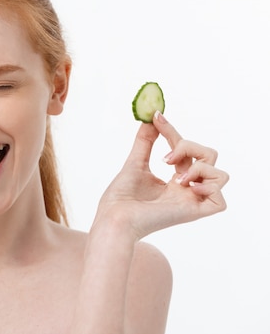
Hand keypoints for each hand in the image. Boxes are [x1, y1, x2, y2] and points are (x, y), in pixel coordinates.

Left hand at [95, 111, 228, 239]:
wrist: (113, 217)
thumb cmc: (119, 198)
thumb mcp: (134, 163)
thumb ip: (145, 142)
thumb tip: (151, 119)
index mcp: (174, 180)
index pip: (186, 150)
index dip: (173, 132)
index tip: (157, 118)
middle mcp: (186, 190)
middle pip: (209, 157)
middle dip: (189, 146)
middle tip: (165, 158)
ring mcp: (191, 202)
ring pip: (221, 175)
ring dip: (199, 166)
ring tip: (175, 177)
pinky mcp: (193, 213)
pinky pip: (221, 200)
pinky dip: (208, 187)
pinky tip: (185, 186)